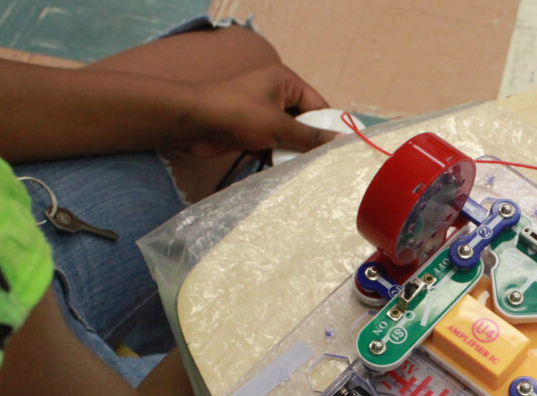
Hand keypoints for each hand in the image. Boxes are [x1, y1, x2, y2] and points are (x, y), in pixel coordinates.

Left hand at [181, 64, 339, 156]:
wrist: (193, 123)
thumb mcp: (278, 125)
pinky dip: (279, 156)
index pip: (318, 105)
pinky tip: (288, 172)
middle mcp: (276, 94)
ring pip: (289, 135)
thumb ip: (309, 135)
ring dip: (295, 151)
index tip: (343, 148)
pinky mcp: (251, 131)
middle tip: (328, 163)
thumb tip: (339, 140)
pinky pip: (274, 144)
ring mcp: (262, 113)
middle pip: (305, 121)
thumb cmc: (237, 113)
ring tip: (310, 171)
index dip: (330, 125)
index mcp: (286, 82)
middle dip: (312, 141)